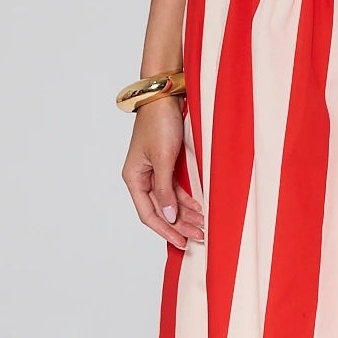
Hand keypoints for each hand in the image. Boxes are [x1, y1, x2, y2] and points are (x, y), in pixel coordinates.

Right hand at [121, 97, 205, 249]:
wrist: (165, 95)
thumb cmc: (160, 122)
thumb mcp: (163, 158)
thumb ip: (164, 189)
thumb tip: (168, 217)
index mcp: (134, 178)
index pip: (148, 214)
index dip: (166, 230)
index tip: (183, 242)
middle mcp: (142, 177)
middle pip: (160, 210)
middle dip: (180, 225)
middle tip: (200, 237)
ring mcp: (154, 172)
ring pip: (170, 201)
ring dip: (186, 214)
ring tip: (203, 226)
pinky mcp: (166, 164)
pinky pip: (175, 189)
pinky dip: (187, 200)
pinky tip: (200, 209)